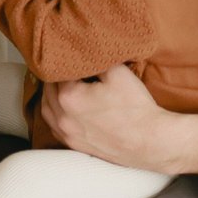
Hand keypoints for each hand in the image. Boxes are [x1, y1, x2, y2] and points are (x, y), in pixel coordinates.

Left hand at [38, 67, 197, 175]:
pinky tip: (62, 109)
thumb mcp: (118, 73)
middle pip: (48, 91)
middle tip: (64, 67)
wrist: (150, 141)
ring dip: (50, 96)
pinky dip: (54, 115)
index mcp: (69, 97)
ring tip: (60, 85)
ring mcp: (68, 134)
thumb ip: (96, 60)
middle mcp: (63, 117)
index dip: (63, 62)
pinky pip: (54, 127)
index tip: (69, 56)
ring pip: (46, 110)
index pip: (56, 72)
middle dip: (54, 77)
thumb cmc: (136, 109)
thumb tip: (84, 53)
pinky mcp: (75, 145)